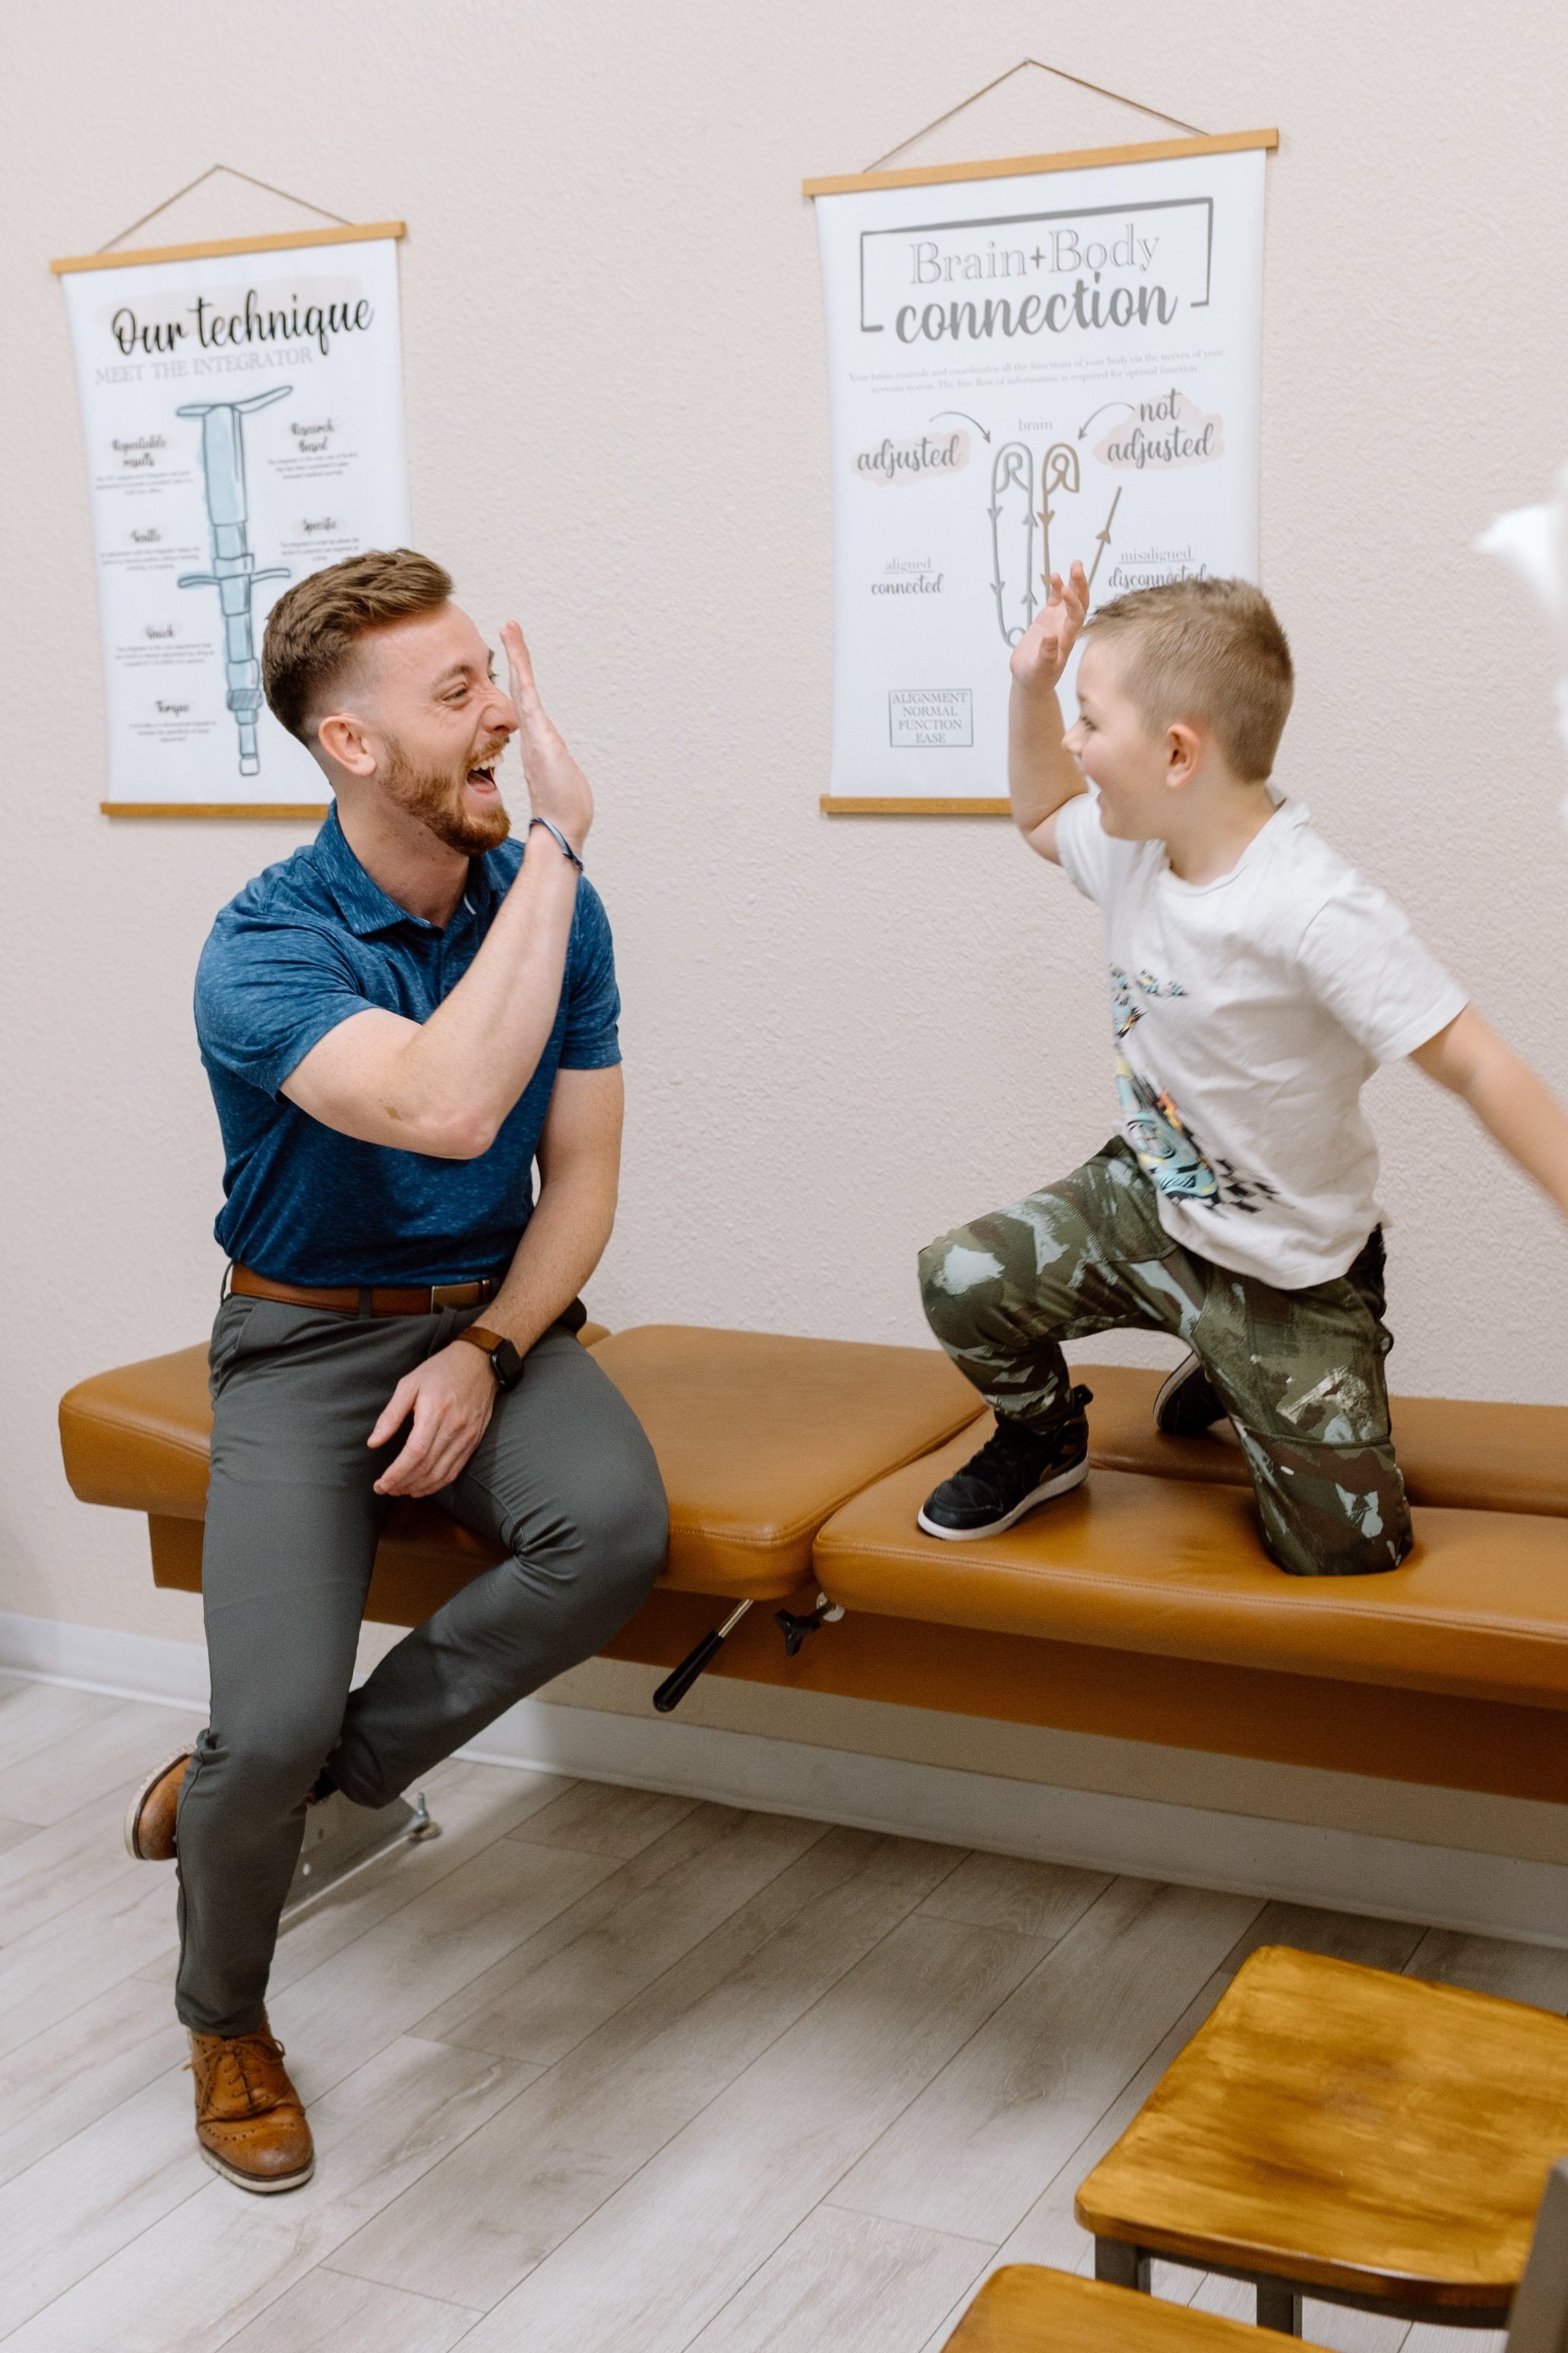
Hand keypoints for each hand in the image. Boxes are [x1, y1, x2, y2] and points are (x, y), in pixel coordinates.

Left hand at [368, 1340, 497, 1498]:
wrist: (479, 1363)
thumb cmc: (441, 1370)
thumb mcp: (410, 1383)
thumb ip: (391, 1414)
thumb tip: (374, 1442)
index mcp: (435, 1412)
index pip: (415, 1453)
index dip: (396, 1473)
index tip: (381, 1484)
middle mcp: (454, 1427)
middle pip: (427, 1467)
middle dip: (403, 1483)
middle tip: (385, 1489)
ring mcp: (467, 1436)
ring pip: (441, 1473)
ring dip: (418, 1487)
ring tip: (400, 1490)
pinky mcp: (474, 1441)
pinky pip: (455, 1470)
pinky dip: (437, 1483)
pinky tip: (422, 1487)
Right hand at [500, 621, 593, 852]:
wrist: (561, 828)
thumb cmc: (564, 812)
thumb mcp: (562, 784)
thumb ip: (556, 771)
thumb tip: (555, 773)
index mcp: (537, 743)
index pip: (528, 704)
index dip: (521, 680)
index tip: (517, 658)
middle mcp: (532, 735)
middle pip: (521, 688)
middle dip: (515, 657)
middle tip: (510, 627)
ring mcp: (534, 734)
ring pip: (524, 687)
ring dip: (518, 656)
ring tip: (511, 628)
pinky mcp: (537, 736)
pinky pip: (528, 699)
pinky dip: (523, 675)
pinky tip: (517, 654)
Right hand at [1010, 560, 1088, 694]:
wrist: (1030, 680)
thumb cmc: (1036, 678)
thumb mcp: (1039, 669)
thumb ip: (1047, 655)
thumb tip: (1051, 638)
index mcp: (1067, 640)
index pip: (1076, 617)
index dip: (1073, 603)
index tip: (1065, 590)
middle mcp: (1067, 628)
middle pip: (1080, 603)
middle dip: (1080, 586)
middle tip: (1077, 568)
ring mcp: (1059, 621)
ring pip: (1071, 598)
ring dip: (1074, 582)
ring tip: (1075, 564)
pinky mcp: (1049, 618)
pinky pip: (1056, 600)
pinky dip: (1057, 587)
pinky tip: (1055, 576)